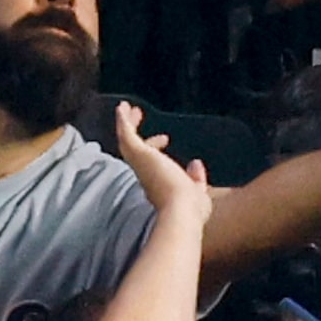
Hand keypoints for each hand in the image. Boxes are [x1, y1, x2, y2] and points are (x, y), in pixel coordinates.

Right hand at [114, 101, 212, 223]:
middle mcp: (144, 174)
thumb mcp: (198, 192)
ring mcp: (140, 164)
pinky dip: (123, 121)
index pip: (153, 162)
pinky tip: (122, 107)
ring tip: (128, 108)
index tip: (166, 138)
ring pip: (128, 141)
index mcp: (157, 183)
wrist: (181, 213)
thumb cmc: (191, 210)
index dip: (156, 148)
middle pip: (136, 149)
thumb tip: (195, 163)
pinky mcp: (138, 155)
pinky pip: (126, 135)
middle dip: (137, 132)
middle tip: (137, 115)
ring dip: (128, 123)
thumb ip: (196, 179)